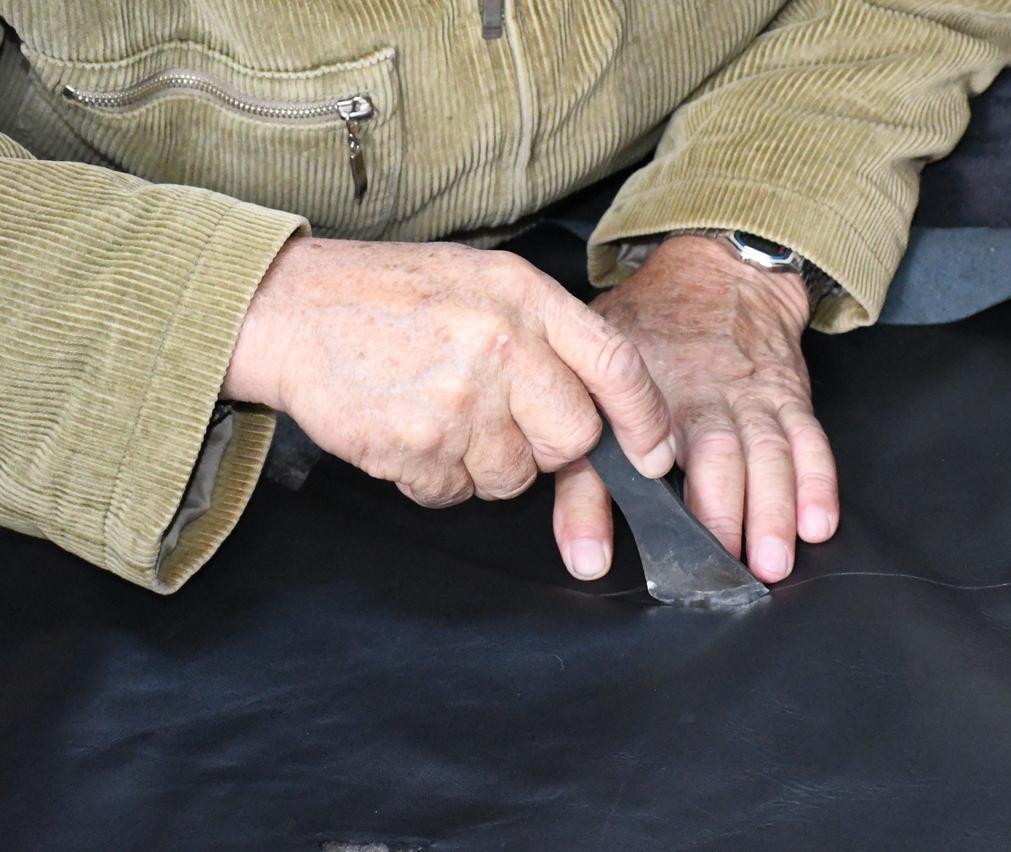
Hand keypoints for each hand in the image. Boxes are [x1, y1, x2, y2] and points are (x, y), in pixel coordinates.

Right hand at [222, 237, 675, 504]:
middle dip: (547, 446)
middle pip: (573, 438)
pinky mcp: (417, 446)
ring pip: (514, 477)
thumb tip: (606, 400)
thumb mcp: (482, 282)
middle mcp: (501, 345)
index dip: (646, 419)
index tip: (655, 455)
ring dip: (485, 463)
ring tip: (442, 413)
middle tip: (501, 418)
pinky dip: (436, 477)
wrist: (289, 308)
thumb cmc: (388, 296)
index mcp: (524, 297)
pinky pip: (455, 493)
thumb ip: (547, 332)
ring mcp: (459, 399)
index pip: (617, 366)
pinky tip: (409, 429)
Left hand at [553, 235, 838, 582]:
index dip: (605, 507)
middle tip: (722, 568)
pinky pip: (809, 441)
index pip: (614, 458)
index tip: (601, 558)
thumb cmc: (648, 341)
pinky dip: (817, 482)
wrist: (719, 277)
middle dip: (720, 514)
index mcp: (641, 398)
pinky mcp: (789, 399)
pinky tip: (817, 524)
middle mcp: (699, 399)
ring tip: (771, 562)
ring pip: (766, 454)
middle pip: (713, 457)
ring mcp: (750, 399)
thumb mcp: (595, 391)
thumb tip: (586, 560)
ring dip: (771, 509)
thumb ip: (584, 478)